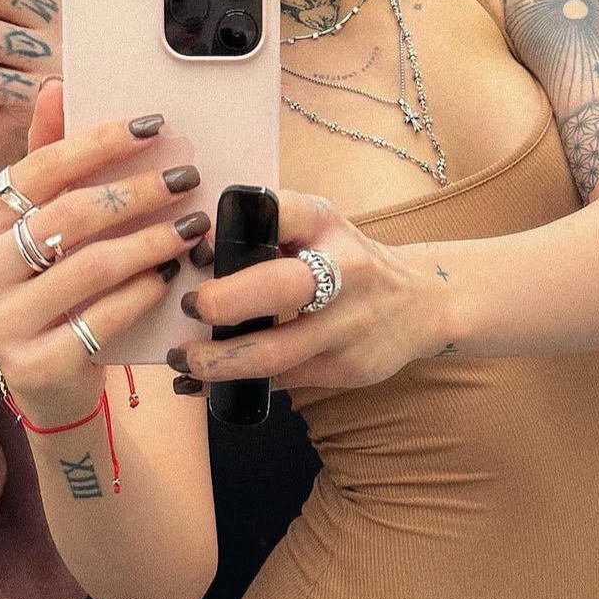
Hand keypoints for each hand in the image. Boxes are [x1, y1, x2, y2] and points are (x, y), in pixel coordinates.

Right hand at [0, 81, 210, 422]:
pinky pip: (102, 318)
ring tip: (192, 224)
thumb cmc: (45, 285)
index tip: (153, 126)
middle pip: (68, 216)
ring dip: (153, 240)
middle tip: (187, 176)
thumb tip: (55, 87)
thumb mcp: (38, 223)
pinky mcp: (30, 367)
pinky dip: (143, 291)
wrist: (46, 379)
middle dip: (138, 190)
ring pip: (92, 266)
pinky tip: (171, 273)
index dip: (98, 143)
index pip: (37, 170)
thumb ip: (47, 160)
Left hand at [164, 191, 447, 394]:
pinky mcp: (343, 368)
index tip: (197, 249)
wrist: (419, 305)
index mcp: (326, 224)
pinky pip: (280, 380)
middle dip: (225, 301)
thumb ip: (269, 233)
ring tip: (179, 359)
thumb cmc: (347, 261)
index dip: (230, 229)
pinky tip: (196, 386)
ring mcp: (346, 325)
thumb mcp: (319, 230)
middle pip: (280, 287)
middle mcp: (342, 271)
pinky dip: (232, 384)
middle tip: (188, 306)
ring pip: (276, 351)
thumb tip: (192, 250)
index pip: (279, 212)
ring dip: (218, 360)